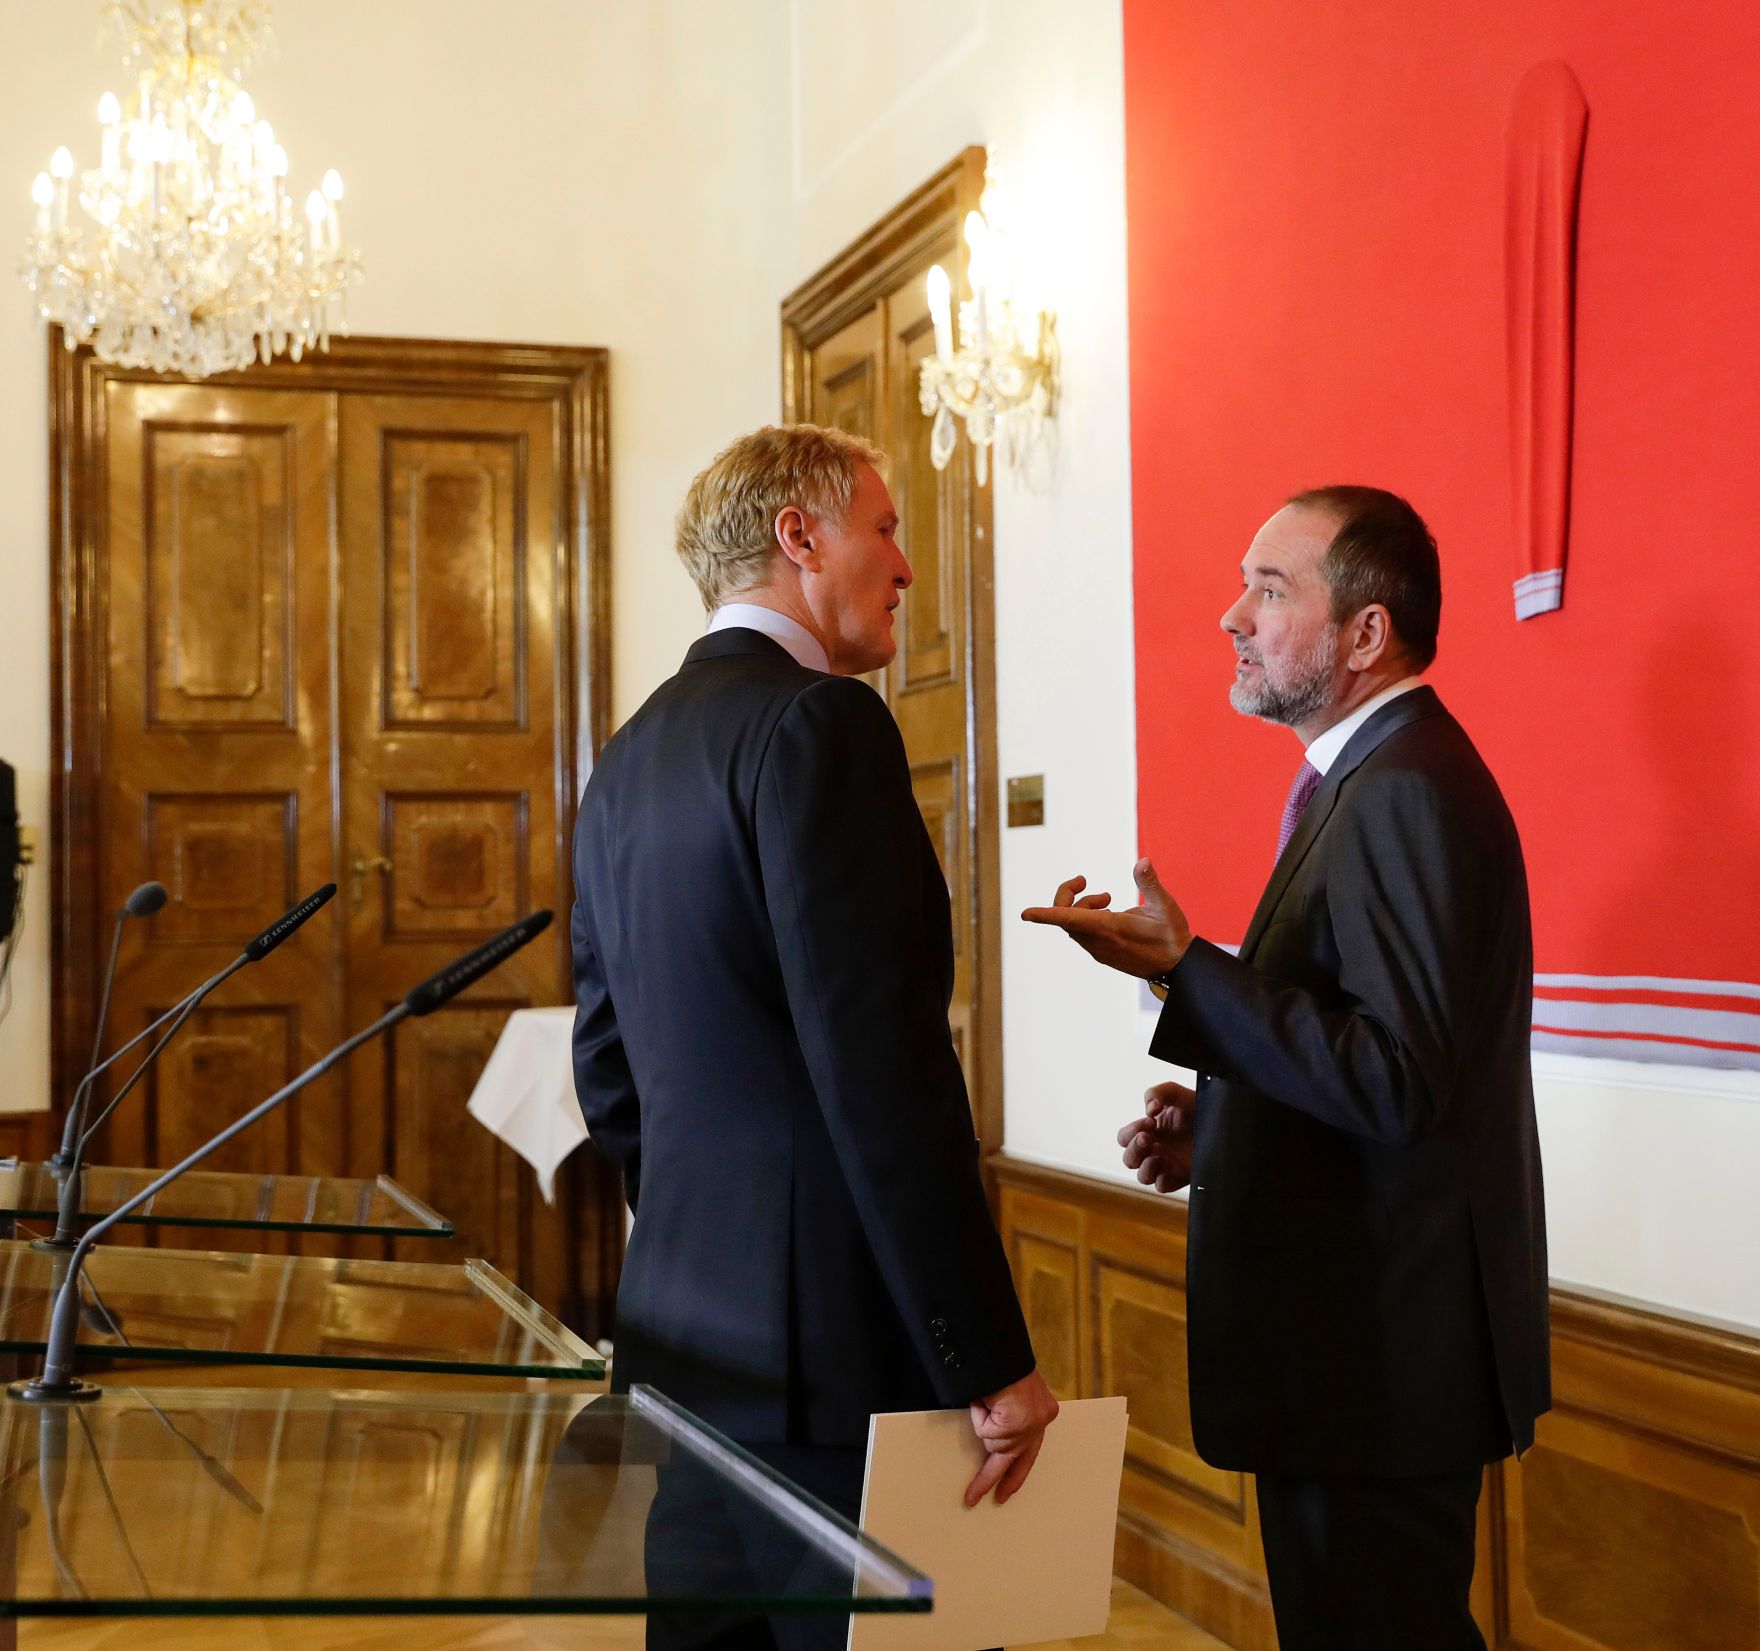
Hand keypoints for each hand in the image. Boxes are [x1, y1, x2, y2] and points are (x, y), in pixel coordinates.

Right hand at [964, 1367, 1058, 1506]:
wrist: (1003, 1354)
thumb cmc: (1005, 1366)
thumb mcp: (1013, 1395)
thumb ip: (1010, 1416)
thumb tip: (995, 1436)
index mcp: (1043, 1413)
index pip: (1031, 1451)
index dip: (1016, 1473)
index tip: (1005, 1493)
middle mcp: (1041, 1422)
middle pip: (1014, 1462)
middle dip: (990, 1480)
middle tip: (974, 1498)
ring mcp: (1029, 1425)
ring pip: (992, 1442)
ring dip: (983, 1421)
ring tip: (986, 1398)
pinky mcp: (1014, 1425)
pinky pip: (984, 1430)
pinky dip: (979, 1415)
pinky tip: (987, 1399)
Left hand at [1020, 858, 1192, 979]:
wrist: (1178, 967)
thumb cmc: (1172, 936)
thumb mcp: (1165, 906)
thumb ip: (1150, 883)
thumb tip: (1143, 861)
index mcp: (1109, 928)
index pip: (1068, 920)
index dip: (1046, 914)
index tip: (1026, 914)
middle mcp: (1098, 942)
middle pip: (1064, 917)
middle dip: (1067, 895)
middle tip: (1082, 879)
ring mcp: (1099, 950)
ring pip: (1072, 925)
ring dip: (1081, 906)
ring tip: (1107, 897)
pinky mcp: (1103, 953)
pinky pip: (1081, 933)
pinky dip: (1087, 916)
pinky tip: (1108, 910)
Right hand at [1118, 1081, 1195, 1193]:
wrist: (1222, 1120)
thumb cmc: (1196, 1105)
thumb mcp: (1174, 1092)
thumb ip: (1155, 1093)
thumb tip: (1149, 1111)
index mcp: (1148, 1132)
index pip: (1125, 1137)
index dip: (1131, 1131)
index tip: (1150, 1121)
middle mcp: (1154, 1149)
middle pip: (1129, 1159)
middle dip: (1134, 1148)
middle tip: (1147, 1138)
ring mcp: (1166, 1165)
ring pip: (1142, 1177)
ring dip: (1145, 1166)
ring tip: (1158, 1155)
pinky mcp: (1180, 1177)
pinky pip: (1162, 1186)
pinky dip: (1161, 1179)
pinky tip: (1168, 1165)